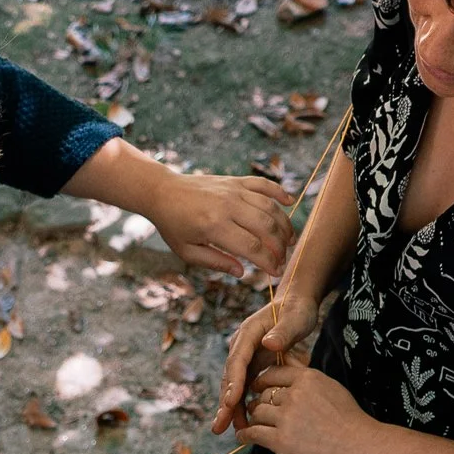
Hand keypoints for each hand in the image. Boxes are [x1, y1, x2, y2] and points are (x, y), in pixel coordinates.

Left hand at [145, 171, 293, 277]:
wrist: (163, 192)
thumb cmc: (174, 226)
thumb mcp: (188, 252)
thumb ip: (216, 262)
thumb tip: (242, 272)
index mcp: (214, 226)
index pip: (252, 247)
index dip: (269, 262)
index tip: (276, 273)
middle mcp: (227, 206)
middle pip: (266, 228)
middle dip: (280, 247)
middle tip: (283, 259)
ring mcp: (234, 190)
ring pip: (270, 208)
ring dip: (284, 225)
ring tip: (290, 240)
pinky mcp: (236, 181)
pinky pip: (263, 185)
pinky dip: (279, 192)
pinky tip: (290, 203)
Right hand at [210, 296, 319, 435]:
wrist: (297, 303)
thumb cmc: (297, 310)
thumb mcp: (295, 319)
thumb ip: (283, 332)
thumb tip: (269, 344)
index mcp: (248, 333)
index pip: (237, 360)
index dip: (234, 382)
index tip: (230, 401)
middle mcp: (241, 346)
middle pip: (230, 377)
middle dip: (225, 403)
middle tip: (220, 426)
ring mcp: (245, 356)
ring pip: (235, 386)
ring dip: (232, 408)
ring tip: (230, 431)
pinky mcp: (252, 365)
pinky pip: (245, 388)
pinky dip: (243, 405)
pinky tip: (244, 423)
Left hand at [236, 356, 377, 453]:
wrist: (361, 446)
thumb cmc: (351, 420)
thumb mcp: (331, 387)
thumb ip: (308, 379)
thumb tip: (290, 364)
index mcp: (307, 378)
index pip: (273, 373)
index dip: (264, 382)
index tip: (260, 388)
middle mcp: (294, 394)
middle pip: (263, 393)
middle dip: (259, 402)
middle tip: (257, 410)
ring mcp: (286, 417)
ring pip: (257, 412)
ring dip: (254, 419)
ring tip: (253, 424)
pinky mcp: (281, 440)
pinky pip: (253, 433)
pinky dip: (245, 434)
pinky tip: (244, 436)